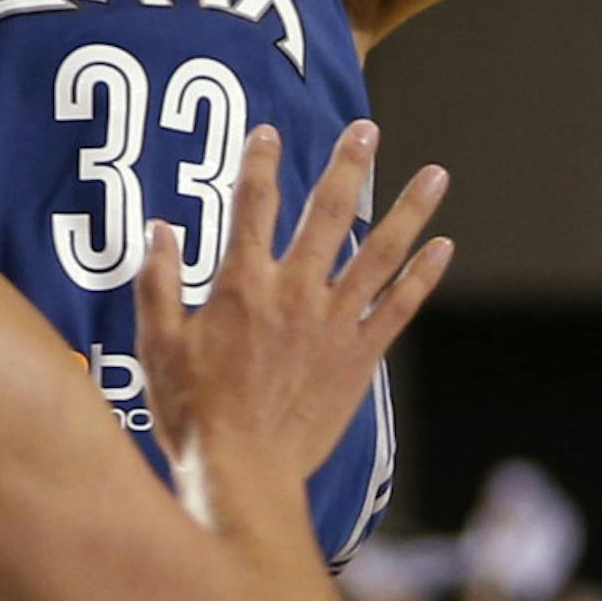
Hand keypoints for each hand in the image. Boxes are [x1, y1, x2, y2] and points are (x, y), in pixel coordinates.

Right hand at [136, 122, 452, 496]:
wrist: (243, 470)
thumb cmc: (194, 413)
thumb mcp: (158, 345)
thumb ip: (158, 284)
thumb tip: (159, 230)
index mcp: (242, 286)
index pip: (251, 206)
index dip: (259, 162)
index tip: (267, 132)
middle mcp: (294, 293)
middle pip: (327, 213)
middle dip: (348, 165)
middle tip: (367, 129)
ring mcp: (334, 324)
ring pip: (379, 254)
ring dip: (410, 210)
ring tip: (436, 175)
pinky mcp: (359, 356)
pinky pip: (399, 307)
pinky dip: (422, 276)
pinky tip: (443, 247)